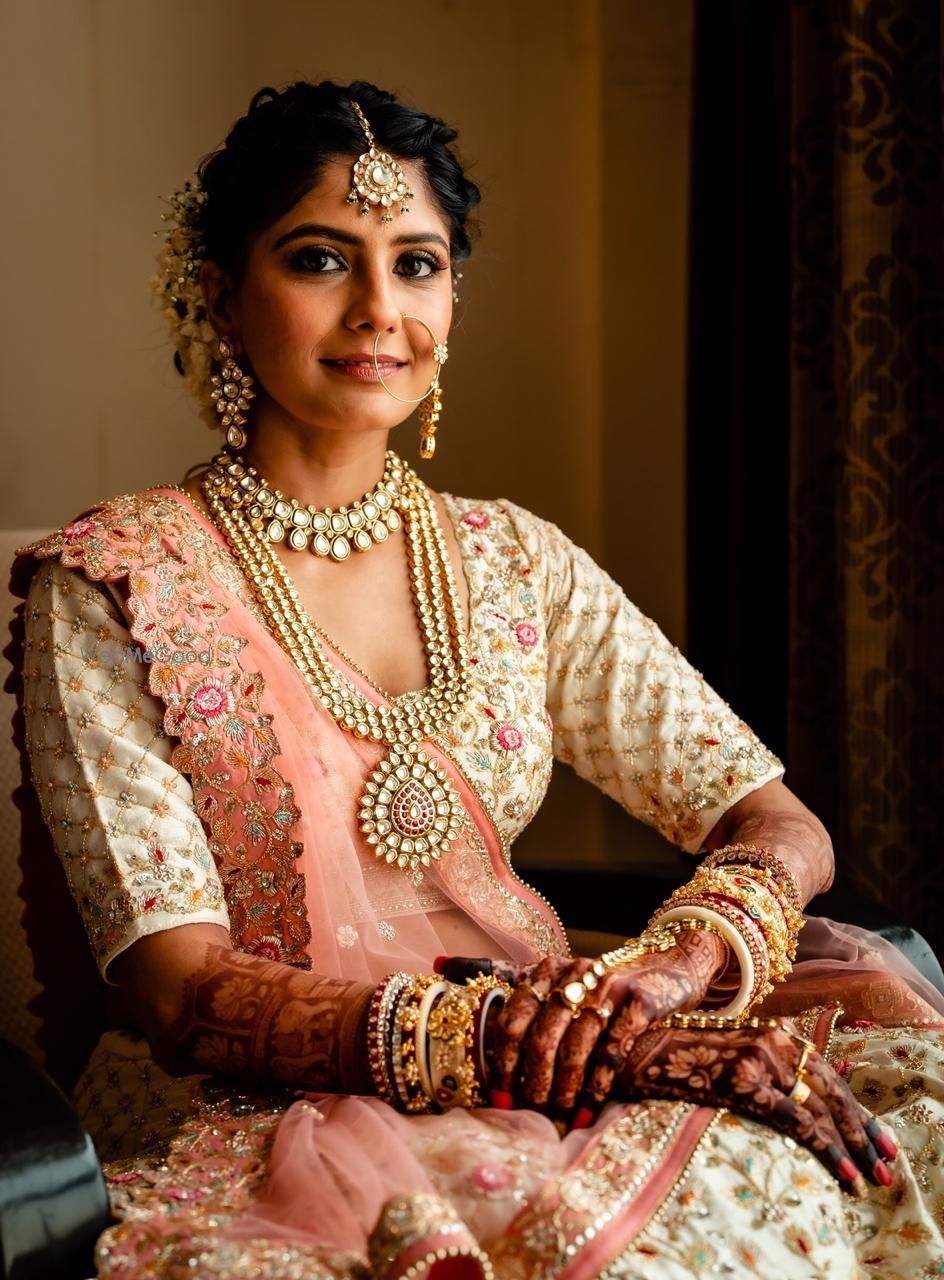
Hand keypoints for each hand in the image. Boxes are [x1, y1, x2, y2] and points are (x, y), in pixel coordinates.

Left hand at [437, 929, 725, 1122]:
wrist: (666, 967)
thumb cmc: (596, 986)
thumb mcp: (550, 976)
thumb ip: (497, 973)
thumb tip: (437, 964)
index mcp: (545, 969)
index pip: (512, 1017)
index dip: (502, 1062)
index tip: (496, 1101)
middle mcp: (574, 973)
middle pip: (543, 1036)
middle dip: (533, 1083)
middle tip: (530, 1116)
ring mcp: (609, 985)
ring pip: (578, 1046)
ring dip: (565, 1090)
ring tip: (559, 1121)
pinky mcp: (641, 1002)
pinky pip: (615, 1050)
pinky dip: (600, 1085)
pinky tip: (589, 1110)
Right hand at [623, 1021, 898, 1191]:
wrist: (633, 1045)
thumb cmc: (676, 1054)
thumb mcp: (727, 1051)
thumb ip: (759, 1066)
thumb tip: (790, 1098)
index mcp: (771, 1032)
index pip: (826, 1074)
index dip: (855, 1108)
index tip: (878, 1138)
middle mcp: (772, 1040)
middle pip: (833, 1091)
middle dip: (864, 1131)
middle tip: (888, 1163)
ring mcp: (759, 1060)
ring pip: (822, 1109)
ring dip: (854, 1147)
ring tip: (873, 1178)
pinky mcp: (743, 1083)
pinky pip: (797, 1121)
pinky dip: (827, 1148)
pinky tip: (844, 1172)